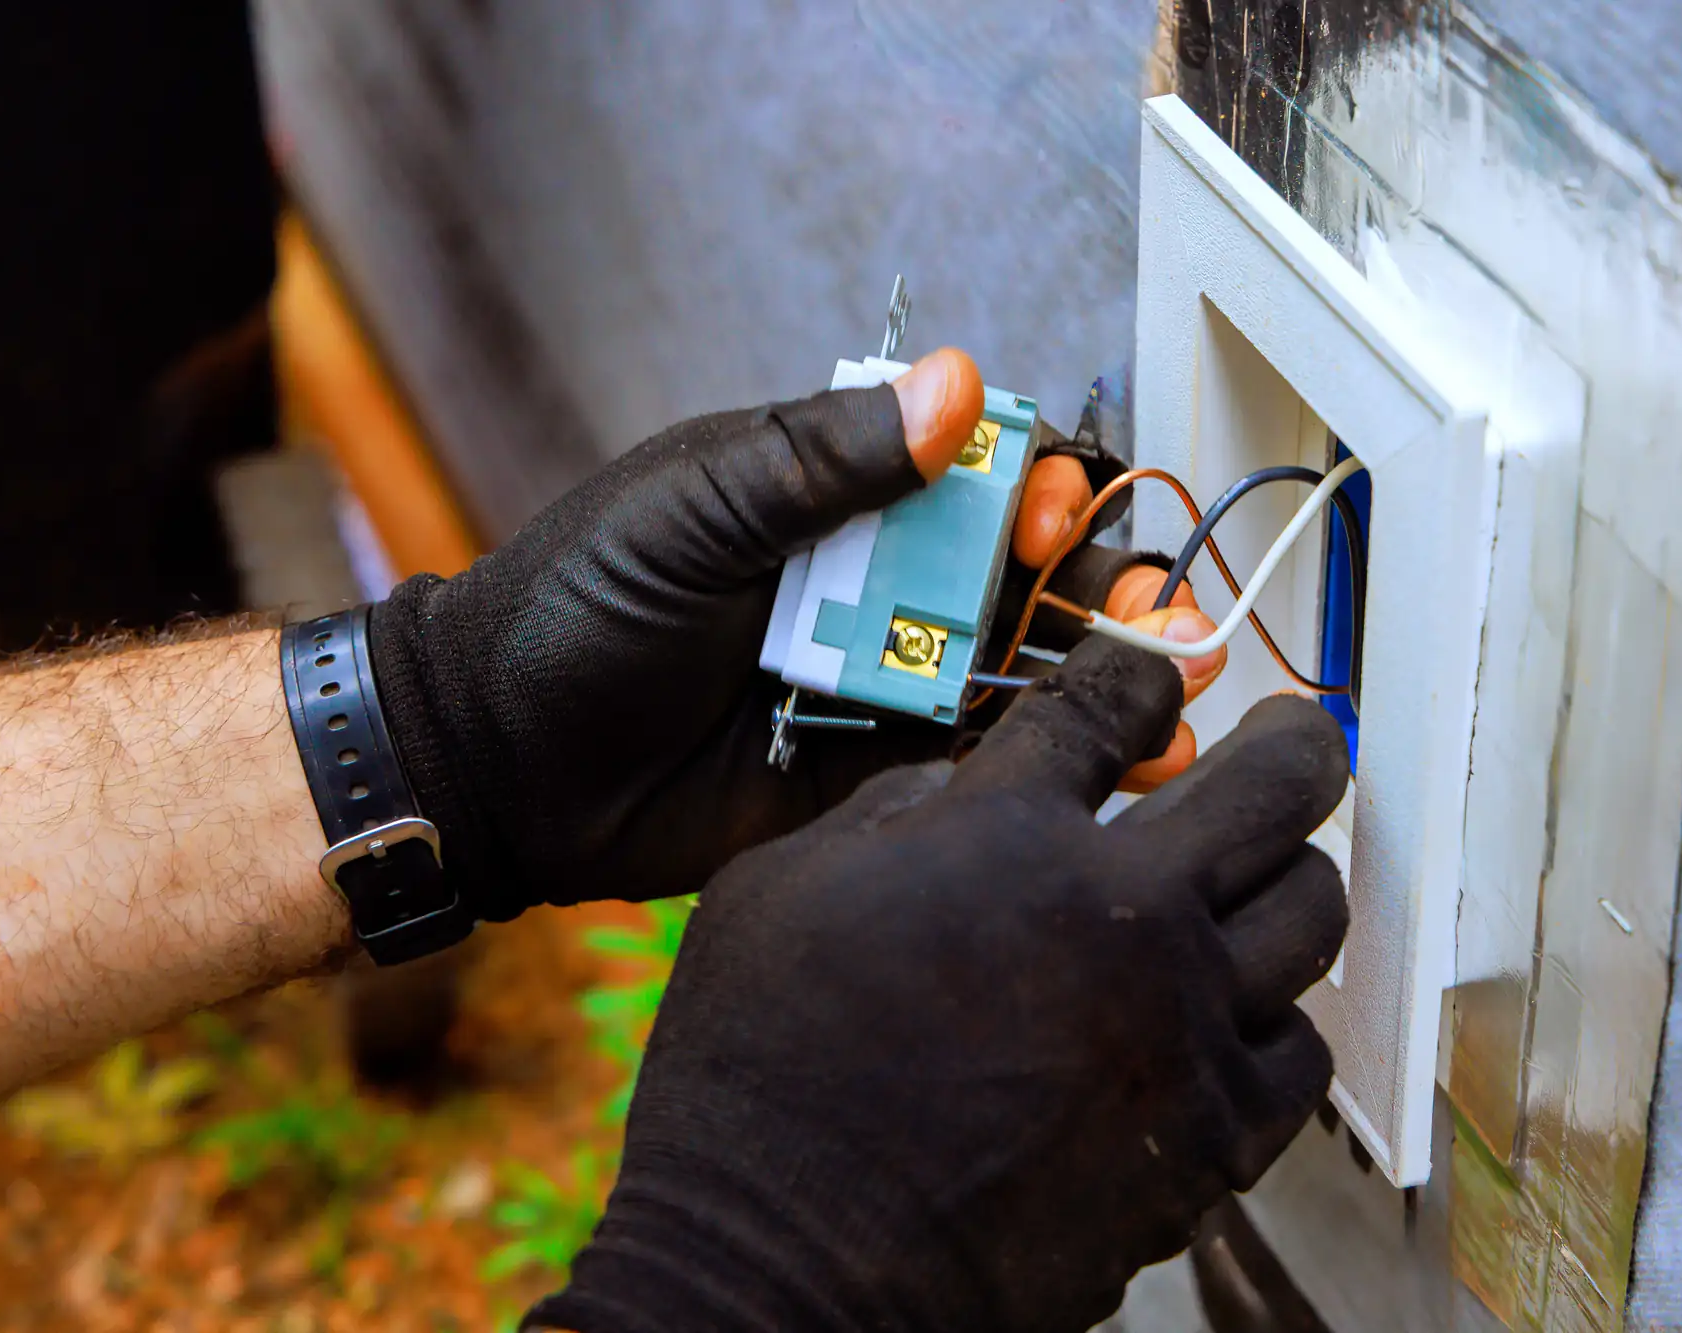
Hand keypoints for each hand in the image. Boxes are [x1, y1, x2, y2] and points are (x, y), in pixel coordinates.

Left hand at [367, 350, 1225, 918]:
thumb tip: (957, 386)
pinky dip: (1057, 756)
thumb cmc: (576, 608)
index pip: (976, 468)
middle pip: (1024, 569)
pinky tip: (1135, 759)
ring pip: (1021, 666)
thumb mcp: (694, 508)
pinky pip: (982, 759)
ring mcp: (882, 681)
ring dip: (1106, 668)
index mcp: (837, 497)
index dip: (1036, 483)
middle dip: (1099, 579)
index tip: (1047, 512)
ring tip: (1178, 678)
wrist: (503, 764)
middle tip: (1144, 608)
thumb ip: (824, 458)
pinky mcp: (877, 773)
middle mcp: (876, 583)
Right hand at [528, 636, 1348, 1332]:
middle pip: (1279, 783)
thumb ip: (897, 813)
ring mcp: (1178, 1031)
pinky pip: (1300, 1054)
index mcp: (1004, 833)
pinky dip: (1274, 1021)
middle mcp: (1119, 916)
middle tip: (1292, 744)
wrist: (786, 1268)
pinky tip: (1231, 1018)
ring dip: (1292, 878)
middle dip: (1296, 745)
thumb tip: (979, 785)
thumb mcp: (782, 887)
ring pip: (1314, 911)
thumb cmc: (759, 1080)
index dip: (1139, 671)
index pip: (1114, 699)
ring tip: (1261, 881)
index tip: (1145, 678)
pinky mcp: (1206, 1143)